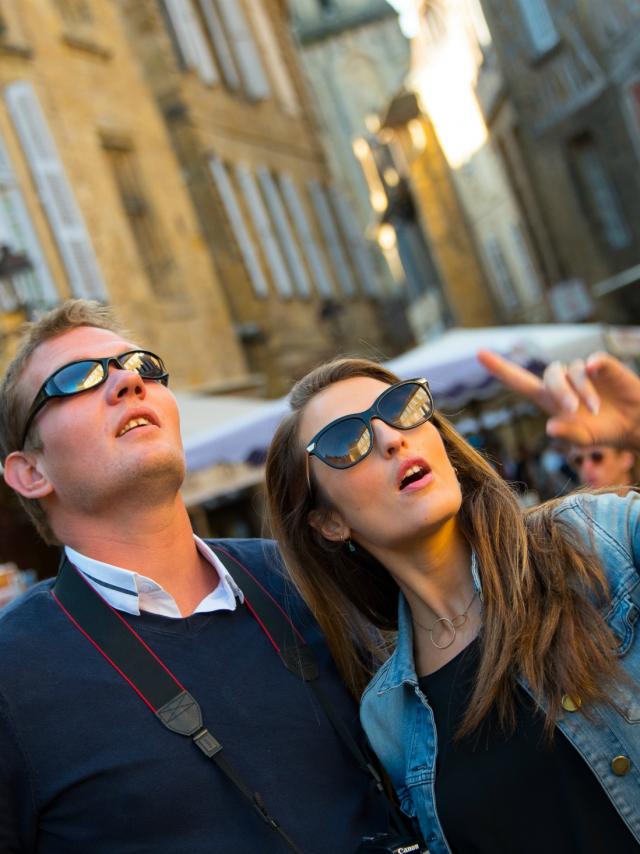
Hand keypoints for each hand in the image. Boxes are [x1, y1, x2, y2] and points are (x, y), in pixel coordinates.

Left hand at [477, 349, 639, 450]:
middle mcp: (562, 382)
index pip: (519, 381)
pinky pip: (593, 361)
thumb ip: (568, 434)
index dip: (500, 368)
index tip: (479, 353)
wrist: (634, 424)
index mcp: (549, 399)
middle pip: (550, 374)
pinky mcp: (602, 365)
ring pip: (573, 370)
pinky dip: (595, 368)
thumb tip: (551, 427)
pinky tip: (599, 374)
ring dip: (582, 390)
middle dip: (561, 391)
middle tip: (574, 409)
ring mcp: (582, 371)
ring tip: (595, 409)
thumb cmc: (603, 431)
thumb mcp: (585, 439)